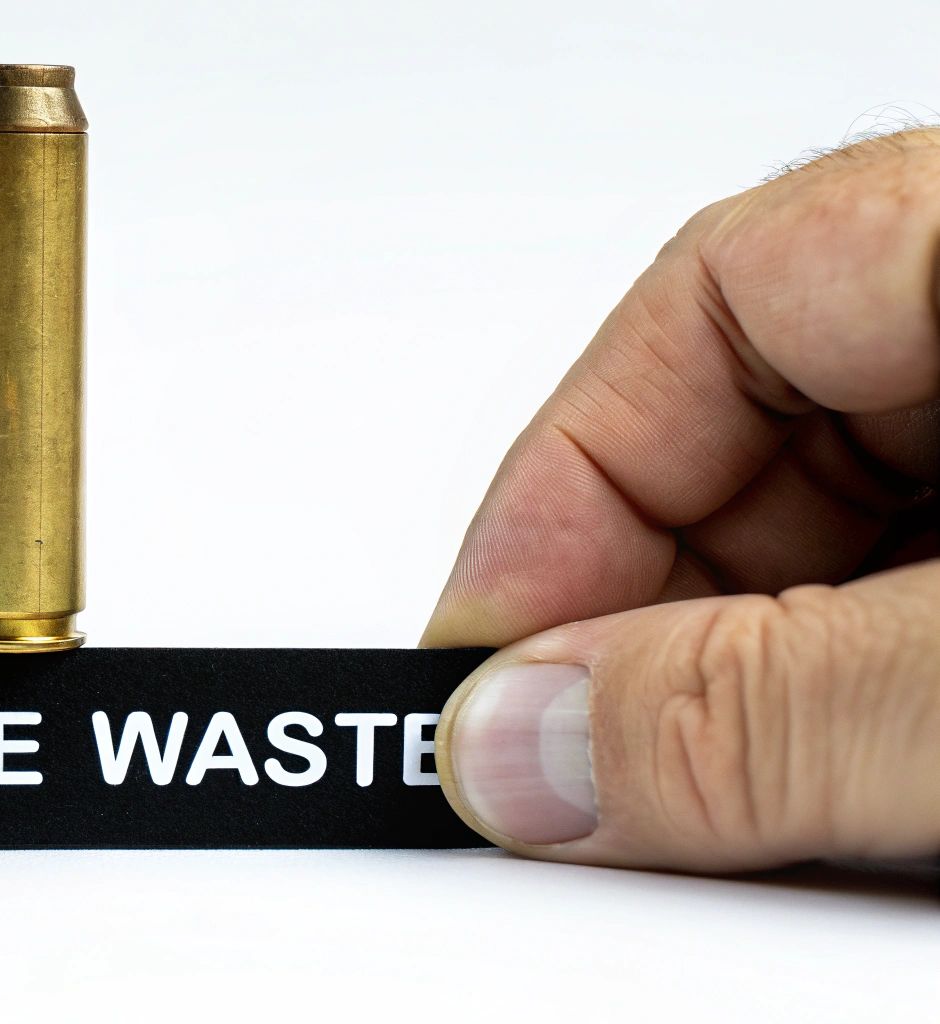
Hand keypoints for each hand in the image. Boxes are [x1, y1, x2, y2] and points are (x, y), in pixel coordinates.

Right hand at [426, 130, 937, 872]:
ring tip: (717, 814)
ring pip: (855, 545)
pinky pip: (929, 614)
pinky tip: (845, 801)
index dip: (563, 485)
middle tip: (576, 770)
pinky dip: (868, 713)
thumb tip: (528, 748)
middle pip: (765, 438)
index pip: (710, 304)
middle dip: (651, 616)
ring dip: (760, 686)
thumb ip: (769, 707)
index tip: (483, 655)